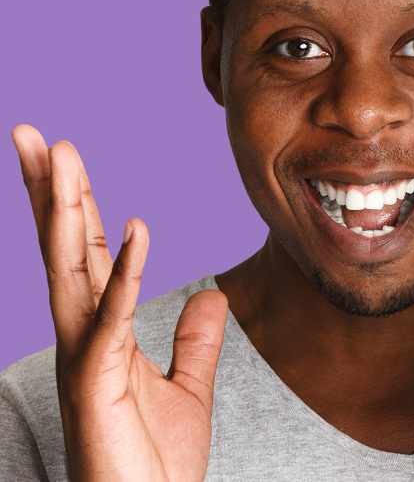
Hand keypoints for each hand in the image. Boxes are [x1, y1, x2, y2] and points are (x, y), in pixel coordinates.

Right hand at [11, 125, 228, 481]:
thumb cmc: (155, 462)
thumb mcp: (187, 386)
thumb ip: (196, 339)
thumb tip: (210, 295)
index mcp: (102, 330)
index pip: (86, 254)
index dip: (73, 205)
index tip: (61, 158)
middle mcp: (85, 335)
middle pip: (64, 248)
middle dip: (50, 190)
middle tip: (33, 134)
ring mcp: (85, 357)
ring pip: (72, 268)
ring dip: (68, 210)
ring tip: (60, 156)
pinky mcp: (98, 383)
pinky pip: (114, 315)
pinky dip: (127, 271)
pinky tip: (138, 228)